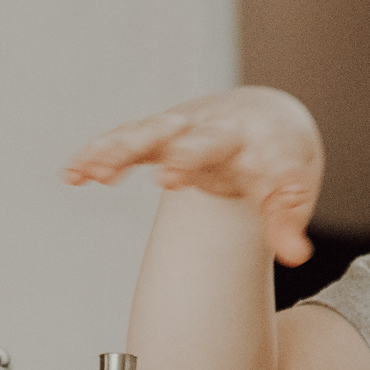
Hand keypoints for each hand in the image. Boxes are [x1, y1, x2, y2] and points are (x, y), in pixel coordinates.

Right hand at [63, 87, 323, 267]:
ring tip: (94, 172)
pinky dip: (99, 152)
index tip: (191, 183)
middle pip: (201, 139)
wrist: (260, 114)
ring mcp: (186, 127)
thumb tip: (296, 254)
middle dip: (184, 155)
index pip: (254, 162)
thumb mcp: (287, 189)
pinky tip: (73, 173)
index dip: (230, 177)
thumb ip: (286, 221)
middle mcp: (220, 128)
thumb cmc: (274, 158)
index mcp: (261, 144)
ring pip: (152, 132)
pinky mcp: (159, 131)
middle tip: (166, 177)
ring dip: (123, 149)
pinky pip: (126, 138)